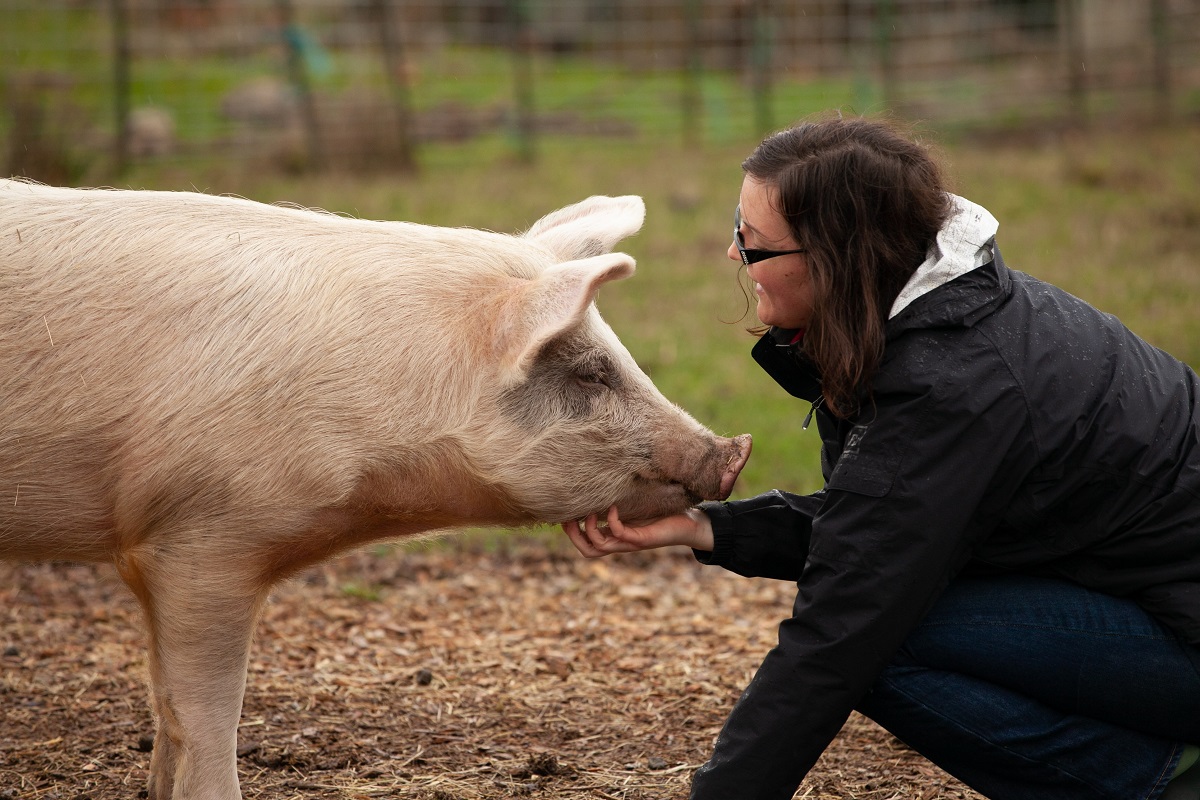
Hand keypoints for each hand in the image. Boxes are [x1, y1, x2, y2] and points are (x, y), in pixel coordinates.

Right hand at [562, 505, 713, 557]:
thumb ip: (621, 498)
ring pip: (599, 547)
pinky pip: (620, 534)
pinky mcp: (641, 539)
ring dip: (589, 529)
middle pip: (587, 551)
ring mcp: (630, 543)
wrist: (691, 524)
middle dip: (573, 536)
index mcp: (616, 536)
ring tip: (589, 512)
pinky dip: (611, 521)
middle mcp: (620, 543)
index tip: (563, 513)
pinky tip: (613, 507)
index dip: (571, 532)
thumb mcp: (637, 504)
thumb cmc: (664, 512)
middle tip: (567, 518)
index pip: (586, 543)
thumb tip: (604, 478)